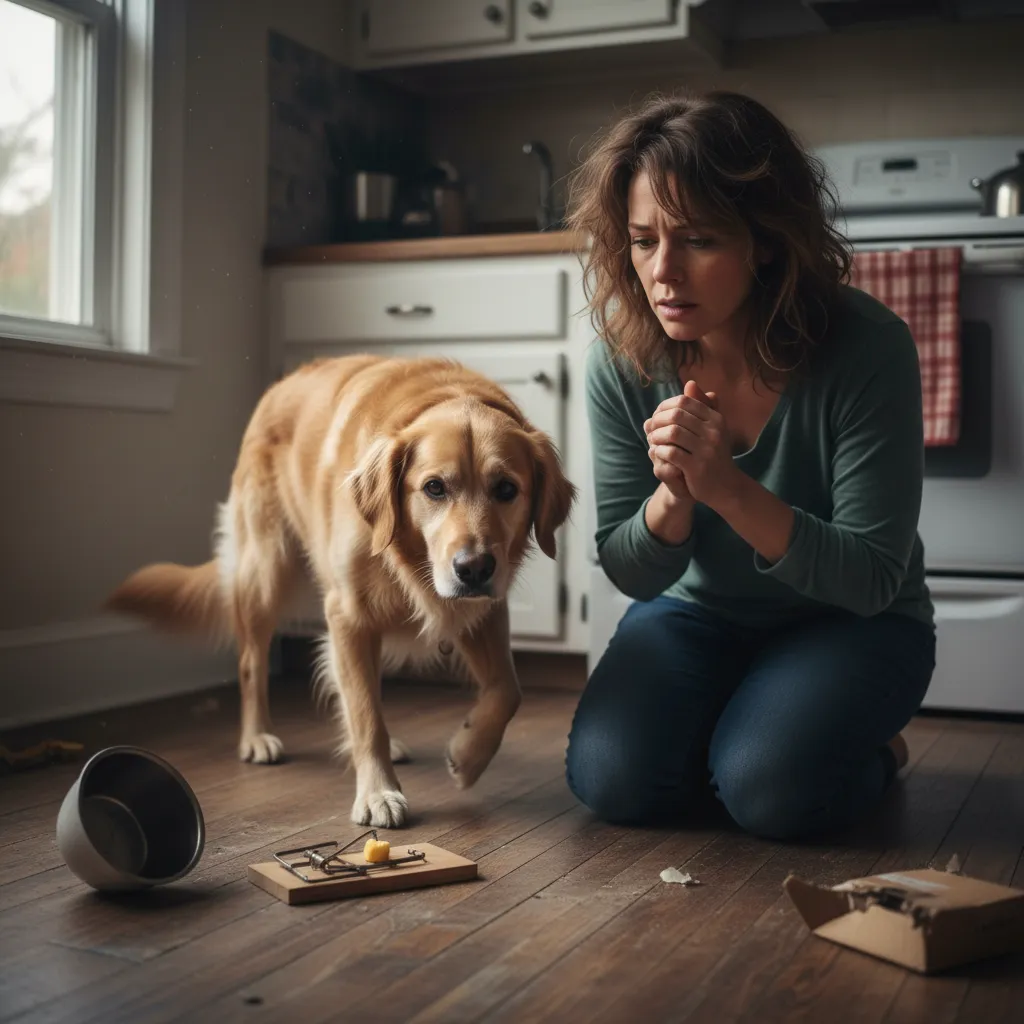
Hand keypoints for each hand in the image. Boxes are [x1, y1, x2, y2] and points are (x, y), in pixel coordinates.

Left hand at [645, 380, 739, 510]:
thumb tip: (690, 383)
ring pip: (672, 433)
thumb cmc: (714, 455)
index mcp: (716, 419)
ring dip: (657, 435)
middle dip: (658, 420)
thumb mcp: (712, 428)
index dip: (665, 406)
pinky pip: (671, 453)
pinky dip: (660, 451)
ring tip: (652, 440)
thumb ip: (702, 406)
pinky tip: (657, 452)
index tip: (657, 415)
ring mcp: (707, 450)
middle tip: (650, 428)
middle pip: (676, 415)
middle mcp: (714, 432)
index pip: (684, 402)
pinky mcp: (698, 468)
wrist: (726, 487)